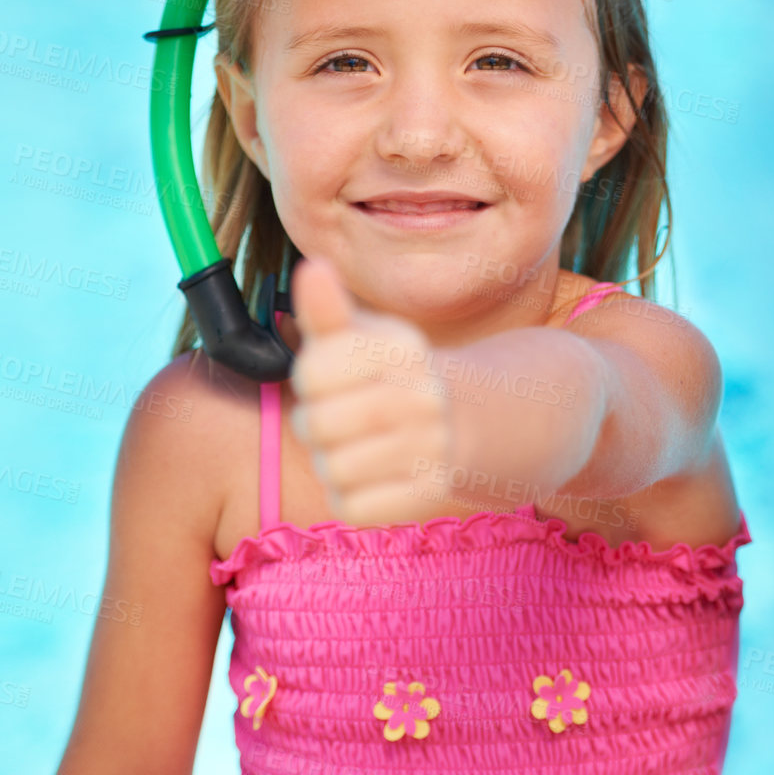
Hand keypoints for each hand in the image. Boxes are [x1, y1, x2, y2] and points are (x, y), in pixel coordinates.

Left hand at [287, 257, 459, 526]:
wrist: (465, 422)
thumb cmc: (391, 375)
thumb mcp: (363, 337)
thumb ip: (329, 310)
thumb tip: (312, 268)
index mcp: (404, 349)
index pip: (314, 369)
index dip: (308, 376)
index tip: (327, 375)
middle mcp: (425, 396)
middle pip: (318, 424)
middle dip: (314, 423)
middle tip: (335, 416)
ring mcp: (431, 448)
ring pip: (333, 469)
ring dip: (331, 461)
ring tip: (353, 445)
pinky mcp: (429, 495)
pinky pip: (353, 507)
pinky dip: (349, 495)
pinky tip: (370, 475)